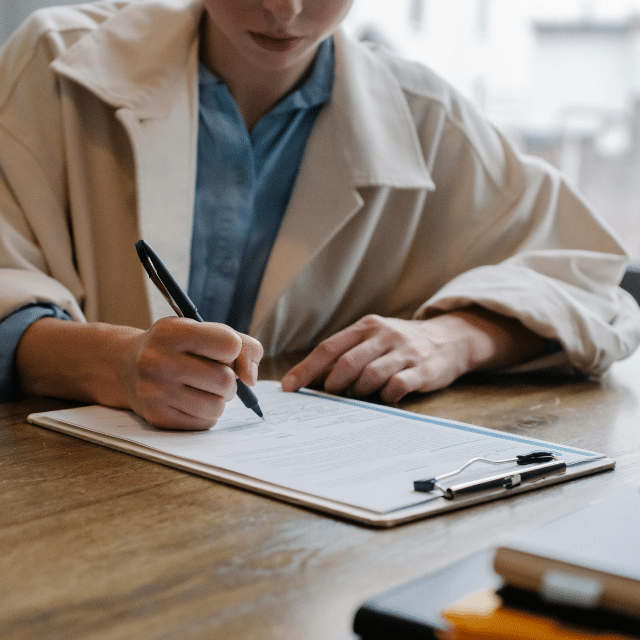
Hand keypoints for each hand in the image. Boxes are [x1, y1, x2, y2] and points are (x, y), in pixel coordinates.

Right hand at [16, 316, 262, 430]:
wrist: (126, 366)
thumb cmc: (177, 347)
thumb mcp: (203, 331)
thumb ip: (242, 345)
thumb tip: (251, 379)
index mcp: (171, 332)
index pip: (229, 345)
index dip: (232, 350)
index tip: (220, 351)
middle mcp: (158, 361)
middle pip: (225, 379)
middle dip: (228, 378)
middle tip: (214, 373)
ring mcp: (154, 392)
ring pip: (217, 406)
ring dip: (219, 399)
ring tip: (204, 388)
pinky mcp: (156, 417)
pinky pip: (204, 423)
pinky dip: (206, 413)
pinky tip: (191, 401)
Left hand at [281, 310, 546, 402]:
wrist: (450, 339)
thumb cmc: (400, 344)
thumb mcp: (373, 338)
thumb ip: (347, 353)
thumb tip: (310, 378)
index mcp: (366, 327)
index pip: (329, 348)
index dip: (306, 369)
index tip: (289, 387)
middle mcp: (383, 336)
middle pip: (347, 362)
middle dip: (332, 384)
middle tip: (328, 396)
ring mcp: (404, 352)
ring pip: (370, 375)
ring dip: (358, 392)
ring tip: (358, 397)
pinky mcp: (422, 370)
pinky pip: (397, 386)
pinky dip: (385, 396)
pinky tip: (385, 398)